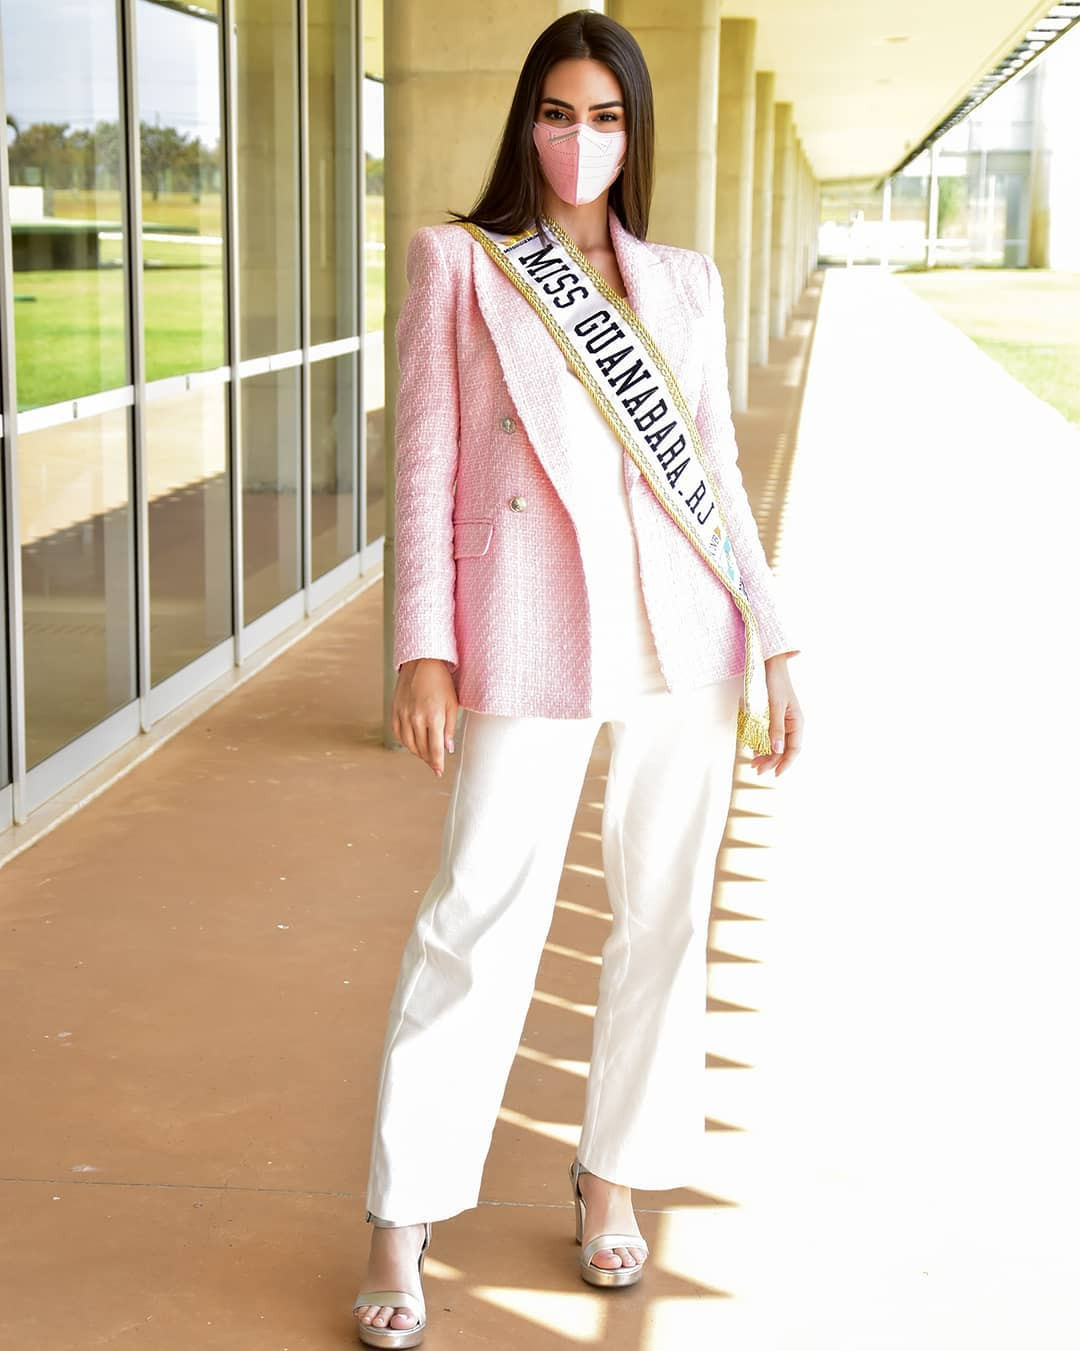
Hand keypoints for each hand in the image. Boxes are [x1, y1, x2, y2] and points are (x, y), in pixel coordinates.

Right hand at [392, 659, 459, 777]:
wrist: (421, 662)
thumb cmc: (441, 681)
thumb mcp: (453, 704)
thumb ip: (450, 728)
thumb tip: (448, 748)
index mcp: (433, 717)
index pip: (435, 749)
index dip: (437, 763)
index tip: (439, 772)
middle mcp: (416, 718)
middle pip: (421, 749)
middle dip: (429, 759)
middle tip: (434, 765)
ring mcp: (403, 715)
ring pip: (408, 744)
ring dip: (417, 753)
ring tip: (425, 756)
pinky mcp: (395, 710)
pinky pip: (398, 733)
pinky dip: (405, 742)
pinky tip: (412, 743)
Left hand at [749, 654, 802, 776]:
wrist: (770, 663)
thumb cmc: (775, 681)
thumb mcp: (775, 705)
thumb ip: (776, 728)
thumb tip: (777, 750)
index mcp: (797, 722)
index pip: (794, 749)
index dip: (786, 763)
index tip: (775, 774)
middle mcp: (791, 723)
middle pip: (783, 749)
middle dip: (771, 761)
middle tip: (756, 770)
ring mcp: (782, 720)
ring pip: (775, 744)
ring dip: (765, 754)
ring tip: (753, 762)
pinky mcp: (773, 717)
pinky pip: (769, 735)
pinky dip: (762, 743)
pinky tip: (753, 749)